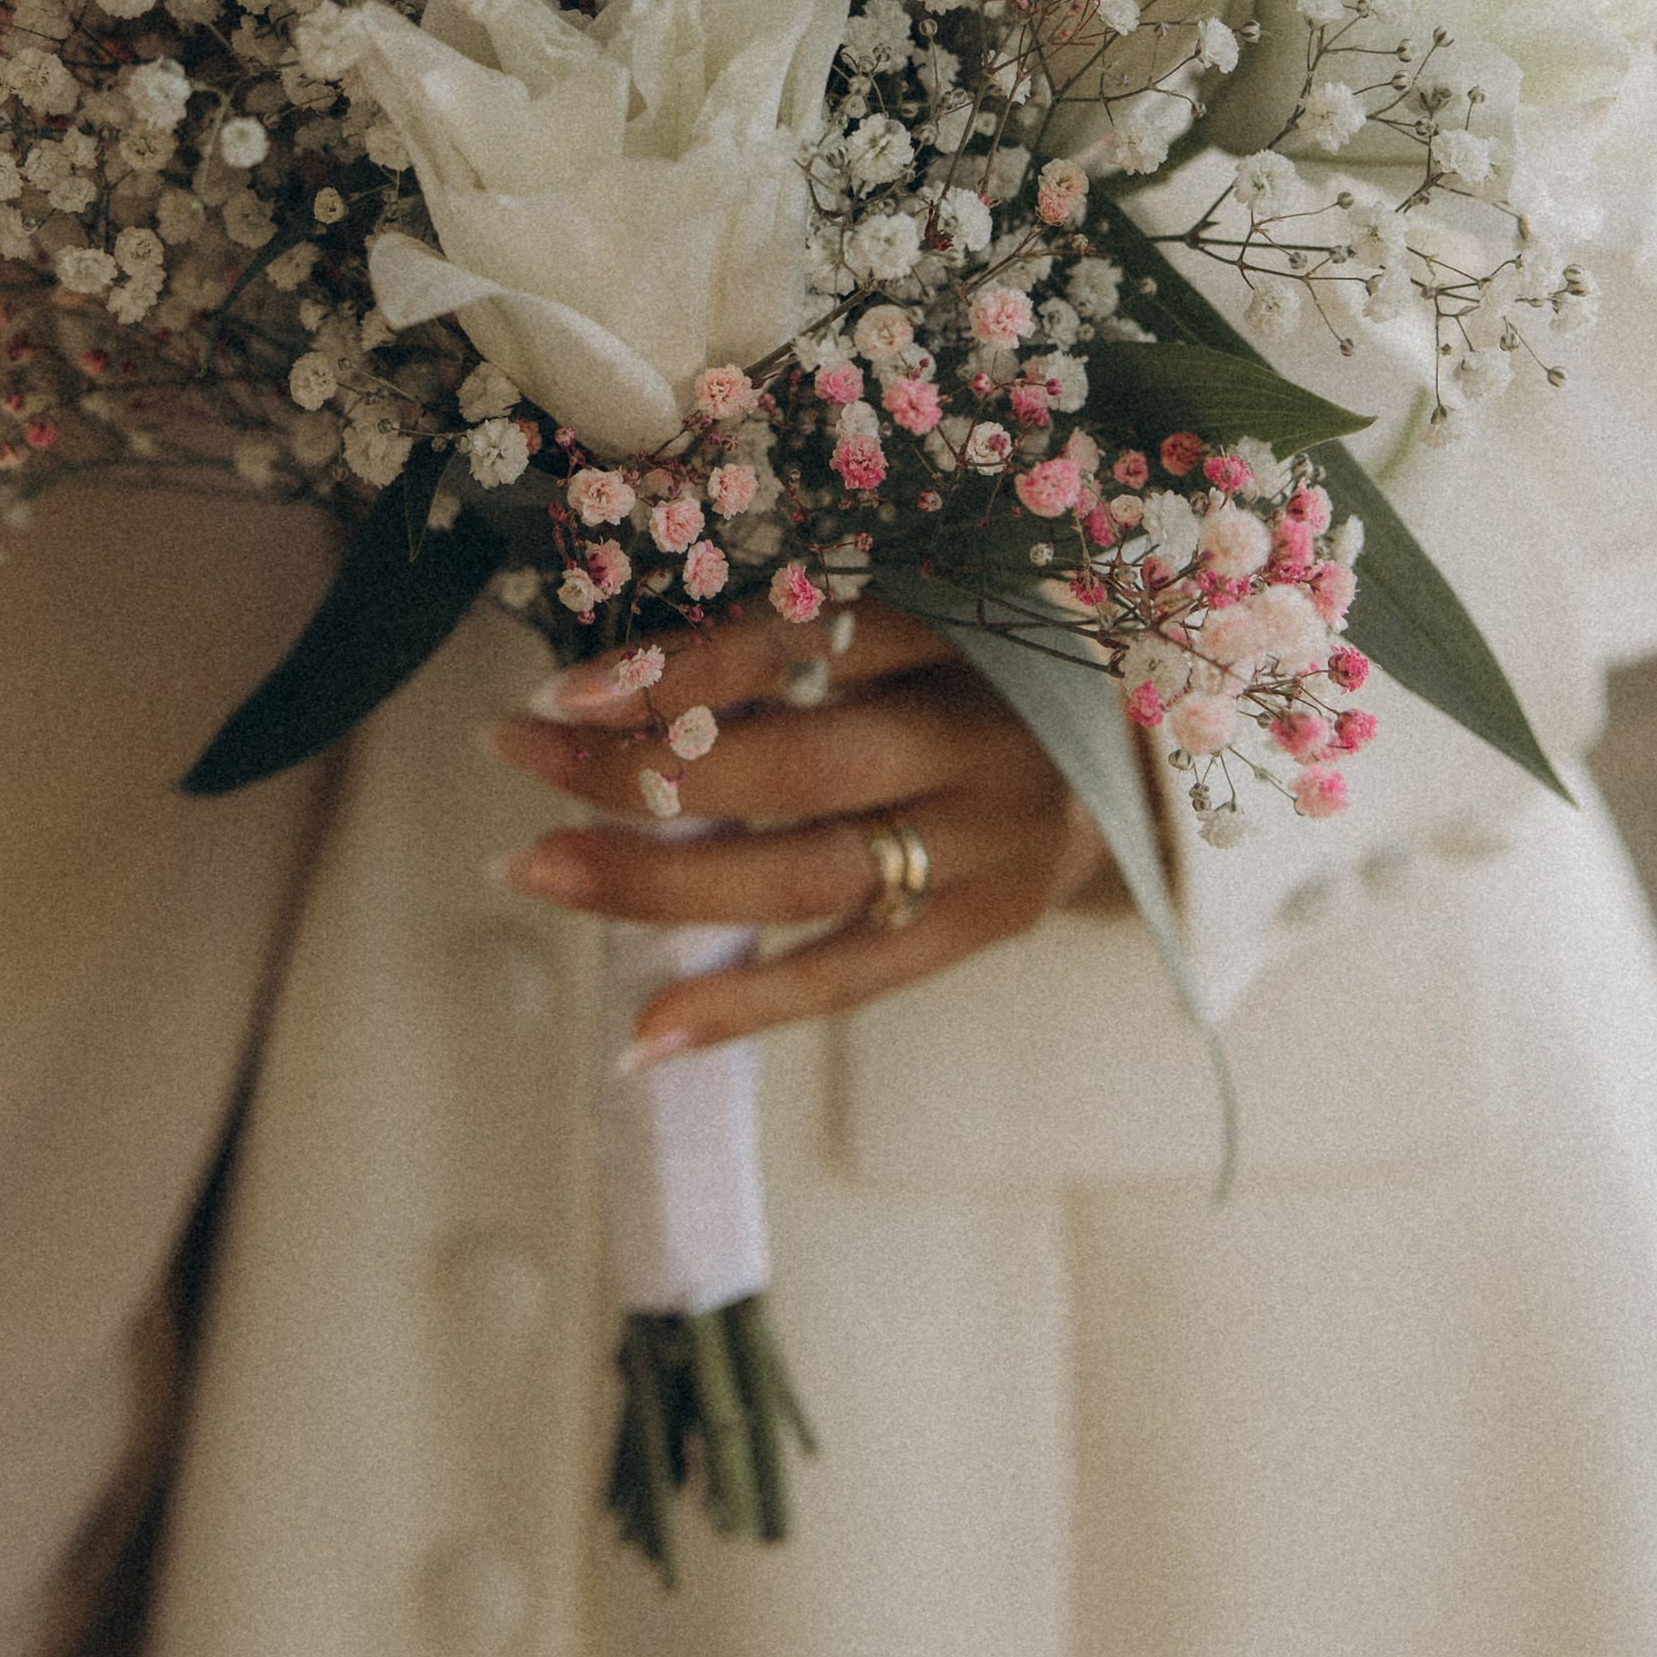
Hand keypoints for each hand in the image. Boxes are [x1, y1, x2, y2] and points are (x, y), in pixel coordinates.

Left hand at [485, 596, 1110, 1061]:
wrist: (1140, 764)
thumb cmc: (985, 673)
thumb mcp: (923, 619)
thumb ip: (803, 641)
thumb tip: (613, 682)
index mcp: (965, 630)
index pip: (807, 642)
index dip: (683, 666)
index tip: (563, 689)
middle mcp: (982, 737)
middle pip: (796, 765)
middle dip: (643, 771)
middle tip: (517, 760)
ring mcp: (991, 845)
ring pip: (808, 878)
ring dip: (657, 882)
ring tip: (535, 869)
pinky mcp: (987, 927)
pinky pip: (851, 977)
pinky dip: (743, 1012)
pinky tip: (640, 1036)